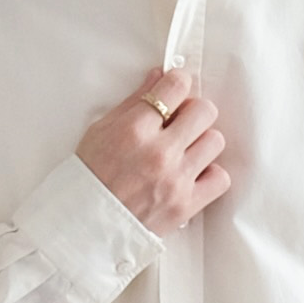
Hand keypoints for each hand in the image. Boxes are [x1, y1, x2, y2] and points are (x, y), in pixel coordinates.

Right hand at [74, 64, 229, 236]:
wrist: (83, 225)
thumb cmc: (88, 177)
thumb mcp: (100, 130)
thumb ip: (133, 103)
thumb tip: (159, 76)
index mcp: (134, 129)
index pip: (176, 87)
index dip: (178, 84)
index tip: (175, 90)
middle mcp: (159, 152)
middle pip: (204, 111)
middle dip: (193, 112)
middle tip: (181, 122)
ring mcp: (175, 180)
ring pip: (215, 141)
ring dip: (202, 142)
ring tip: (184, 151)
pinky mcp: (186, 205)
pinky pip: (220, 178)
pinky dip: (211, 174)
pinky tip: (193, 174)